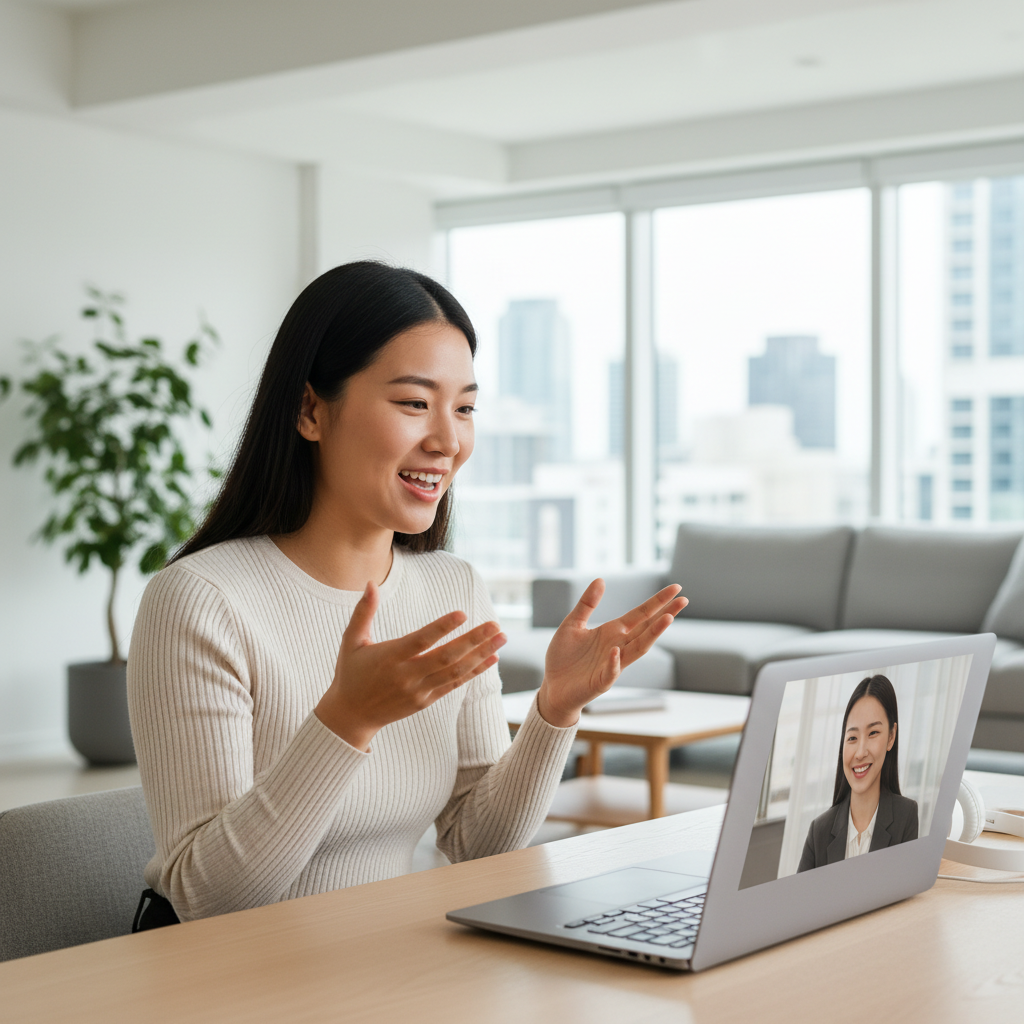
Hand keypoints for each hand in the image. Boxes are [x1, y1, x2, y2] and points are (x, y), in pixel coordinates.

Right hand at [315, 581, 506, 750]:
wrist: (351, 716)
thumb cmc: (351, 673)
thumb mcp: (351, 641)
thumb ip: (363, 612)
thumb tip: (371, 583)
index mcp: (389, 657)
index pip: (420, 641)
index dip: (442, 628)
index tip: (462, 614)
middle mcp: (407, 675)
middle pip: (446, 657)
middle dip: (474, 640)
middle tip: (495, 624)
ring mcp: (418, 690)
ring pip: (455, 671)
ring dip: (481, 654)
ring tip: (501, 638)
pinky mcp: (426, 701)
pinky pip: (454, 684)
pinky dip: (475, 671)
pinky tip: (491, 658)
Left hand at [537, 581, 686, 726]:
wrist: (552, 687)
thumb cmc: (564, 657)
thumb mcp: (573, 624)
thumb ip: (587, 603)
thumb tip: (600, 579)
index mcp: (612, 631)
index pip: (640, 614)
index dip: (657, 601)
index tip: (676, 588)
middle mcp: (618, 646)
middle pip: (647, 628)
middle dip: (665, 614)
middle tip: (684, 600)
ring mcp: (613, 664)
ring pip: (638, 649)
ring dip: (652, 635)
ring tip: (667, 618)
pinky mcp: (601, 682)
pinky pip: (611, 672)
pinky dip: (614, 662)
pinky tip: (616, 652)